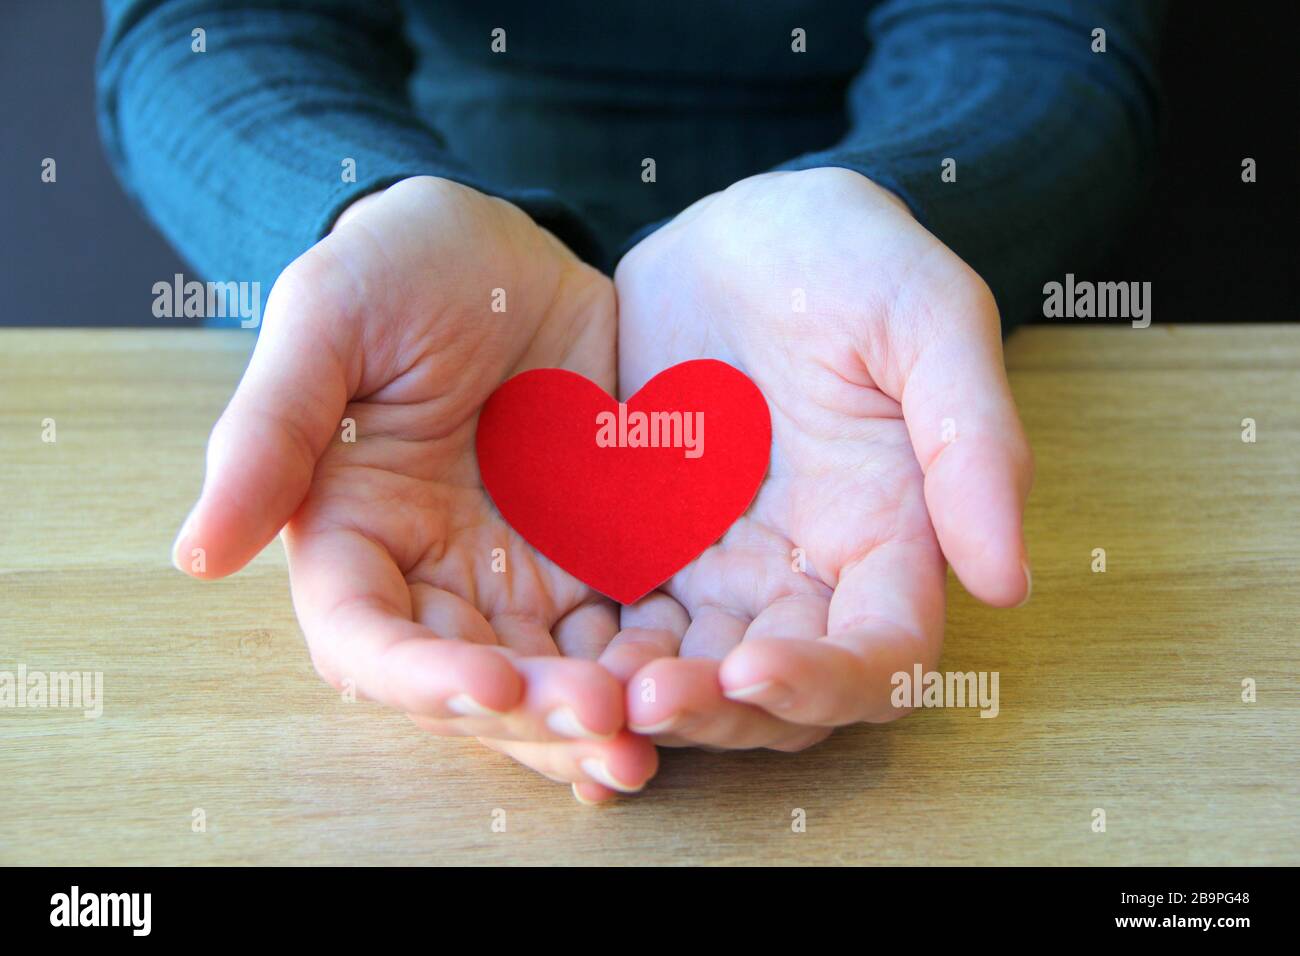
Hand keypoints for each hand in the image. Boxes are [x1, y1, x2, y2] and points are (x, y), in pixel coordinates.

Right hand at [173, 177, 655, 801]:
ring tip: (659, 732)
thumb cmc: (397, 267)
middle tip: (605, 726)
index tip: (489, 684)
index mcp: (355, 533)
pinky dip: (657, 668)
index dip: (420, 679)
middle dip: (533, 717)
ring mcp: (523, 573)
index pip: (367, 641)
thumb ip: (270, 431)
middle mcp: (435, 573)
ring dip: (600, 717)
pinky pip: (628, 631)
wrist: (508, 245)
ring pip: (555, 677)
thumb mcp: (326, 318)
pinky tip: (701, 685)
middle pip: (474, 683)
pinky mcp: (599, 555)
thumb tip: (195, 555)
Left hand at [614, 168, 1032, 748]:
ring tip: (588, 692)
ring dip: (650, 701)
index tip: (753, 669)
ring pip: (696, 678)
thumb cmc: (850, 259)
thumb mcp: (926, 318)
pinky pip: (625, 625)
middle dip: (720, 713)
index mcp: (888, 535)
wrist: (740, 233)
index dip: (826, 684)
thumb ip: (973, 441)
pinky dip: (596, 654)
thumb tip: (1008, 583)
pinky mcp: (649, 547)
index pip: (881, 658)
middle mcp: (808, 573)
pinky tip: (551, 653)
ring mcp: (723, 567)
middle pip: (781, 697)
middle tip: (647, 698)